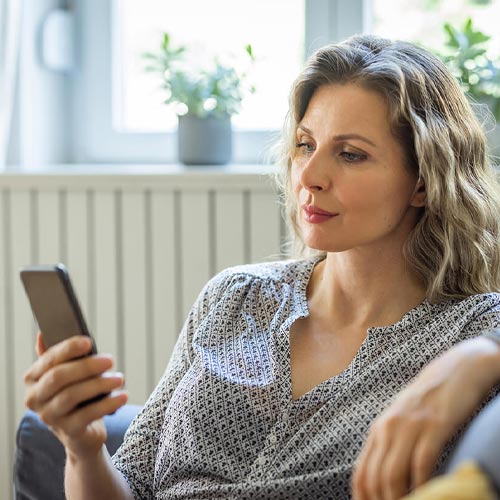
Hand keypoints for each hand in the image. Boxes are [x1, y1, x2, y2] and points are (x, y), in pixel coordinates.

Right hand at [24, 332, 127, 459]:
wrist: (82, 432)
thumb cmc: (75, 393)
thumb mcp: (67, 374)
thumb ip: (57, 356)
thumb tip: (43, 334)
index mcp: (33, 379)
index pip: (48, 360)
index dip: (68, 349)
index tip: (89, 342)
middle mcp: (35, 399)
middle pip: (58, 377)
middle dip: (86, 366)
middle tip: (110, 359)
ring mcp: (50, 417)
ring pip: (72, 395)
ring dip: (99, 384)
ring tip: (119, 378)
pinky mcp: (68, 431)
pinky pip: (88, 414)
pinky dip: (108, 403)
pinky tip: (123, 396)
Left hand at [352, 336, 499, 499]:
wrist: (455, 371)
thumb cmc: (428, 401)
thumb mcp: (402, 421)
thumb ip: (390, 444)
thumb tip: (383, 478)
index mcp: (379, 428)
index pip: (361, 473)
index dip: (363, 498)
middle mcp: (389, 427)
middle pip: (376, 477)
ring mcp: (410, 426)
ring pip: (394, 475)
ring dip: (401, 499)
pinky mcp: (434, 426)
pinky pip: (421, 464)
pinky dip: (423, 486)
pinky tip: (429, 494)